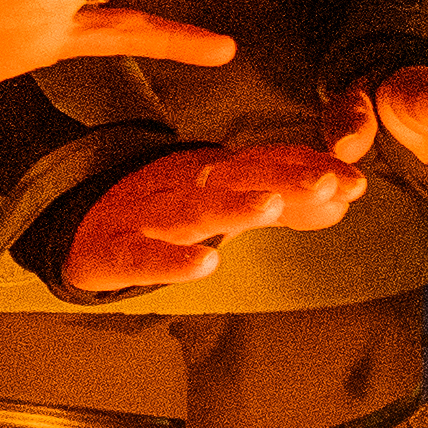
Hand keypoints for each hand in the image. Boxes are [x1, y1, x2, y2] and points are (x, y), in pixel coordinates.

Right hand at [60, 128, 372, 296]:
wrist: (71, 228)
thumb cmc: (159, 214)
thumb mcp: (225, 204)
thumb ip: (284, 205)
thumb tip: (342, 202)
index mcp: (209, 170)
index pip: (266, 162)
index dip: (309, 169)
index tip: (355, 181)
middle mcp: (181, 184)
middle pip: (238, 177)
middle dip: (288, 178)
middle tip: (333, 183)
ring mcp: (146, 215)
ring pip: (194, 209)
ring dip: (235, 206)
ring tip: (273, 205)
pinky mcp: (113, 251)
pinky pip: (143, 257)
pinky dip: (172, 261)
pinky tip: (205, 265)